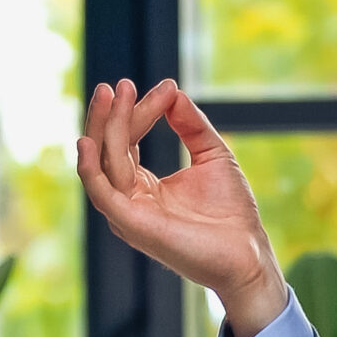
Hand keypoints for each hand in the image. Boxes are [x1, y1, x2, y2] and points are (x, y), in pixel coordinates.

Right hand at [74, 78, 287, 336]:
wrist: (247, 253)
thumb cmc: (231, 212)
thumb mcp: (212, 155)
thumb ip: (190, 124)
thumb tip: (171, 89)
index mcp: (142, 184)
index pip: (128, 140)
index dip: (140, 111)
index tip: (167, 87)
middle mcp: (128, 198)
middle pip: (108, 148)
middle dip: (111, 114)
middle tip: (119, 84)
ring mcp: (126, 212)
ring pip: (104, 162)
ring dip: (106, 127)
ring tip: (112, 95)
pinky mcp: (130, 224)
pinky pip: (101, 192)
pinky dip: (90, 167)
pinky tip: (89, 141)